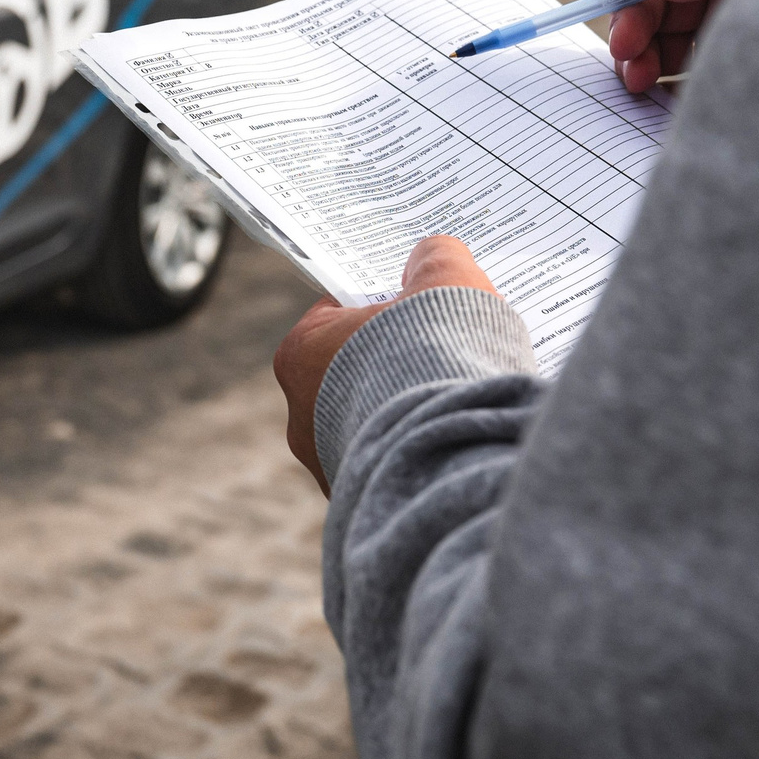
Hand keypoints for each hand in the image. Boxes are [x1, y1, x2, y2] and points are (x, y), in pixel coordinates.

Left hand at [276, 237, 498, 493]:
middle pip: (351, 375)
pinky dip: (418, 452)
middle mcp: (300, 417)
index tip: (412, 306)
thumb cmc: (441, 359)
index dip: (378, 307)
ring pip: (371, 425)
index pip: (333, 317)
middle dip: (393, 363)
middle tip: (441, 352)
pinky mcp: (363, 504)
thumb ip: (435, 259)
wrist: (458, 453)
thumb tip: (433, 254)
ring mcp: (329, 466)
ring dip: (407, 412)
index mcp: (300, 354)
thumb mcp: (446, 282)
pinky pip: (392, 465)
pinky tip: (455, 439)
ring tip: (457, 400)